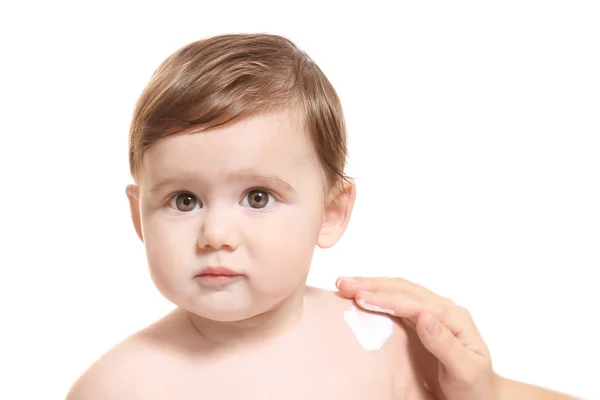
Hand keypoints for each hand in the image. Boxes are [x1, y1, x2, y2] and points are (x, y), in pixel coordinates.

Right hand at [336, 276, 498, 399]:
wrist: (481, 396)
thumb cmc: (475, 387)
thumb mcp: (465, 370)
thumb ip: (445, 344)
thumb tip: (424, 316)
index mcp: (454, 318)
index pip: (415, 303)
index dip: (386, 298)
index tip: (360, 297)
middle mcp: (442, 309)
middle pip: (403, 289)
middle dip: (372, 284)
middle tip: (343, 284)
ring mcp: (430, 313)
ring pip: (398, 291)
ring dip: (371, 285)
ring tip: (345, 284)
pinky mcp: (419, 322)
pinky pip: (396, 303)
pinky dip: (376, 295)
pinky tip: (360, 295)